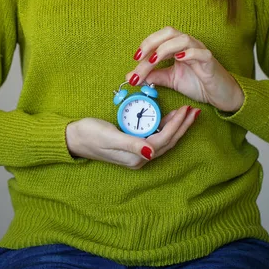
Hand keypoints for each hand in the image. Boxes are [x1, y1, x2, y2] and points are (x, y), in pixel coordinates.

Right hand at [65, 105, 199, 169]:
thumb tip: (151, 153)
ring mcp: (137, 152)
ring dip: (176, 126)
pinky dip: (165, 126)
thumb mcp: (110, 137)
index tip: (185, 110)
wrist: (74, 137)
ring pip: (164, 139)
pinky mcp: (134, 145)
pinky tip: (170, 117)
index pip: (163, 140)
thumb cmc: (89, 134)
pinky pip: (155, 135)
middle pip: (168, 142)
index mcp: (136, 157)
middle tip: (194, 111)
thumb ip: (131, 144)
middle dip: (183, 126)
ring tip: (187, 113)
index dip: (177, 126)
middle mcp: (140, 157)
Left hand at [126, 26, 244, 112]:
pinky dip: (189, 53)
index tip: (134, 59)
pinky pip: (200, 52)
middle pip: (169, 32)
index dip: (146, 45)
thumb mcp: (171, 80)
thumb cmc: (198, 84)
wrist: (219, 96)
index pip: (159, 38)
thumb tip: (132, 76)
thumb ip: (153, 76)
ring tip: (155, 59)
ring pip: (183, 39)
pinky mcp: (210, 61)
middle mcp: (188, 45)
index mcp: (178, 47)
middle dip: (152, 42)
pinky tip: (179, 58)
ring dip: (166, 48)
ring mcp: (200, 51)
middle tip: (140, 57)